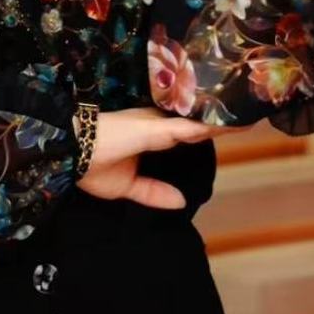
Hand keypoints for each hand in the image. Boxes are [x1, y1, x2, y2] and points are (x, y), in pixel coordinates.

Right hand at [75, 106, 247, 209]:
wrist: (66, 152)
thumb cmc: (89, 166)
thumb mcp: (125, 186)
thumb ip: (153, 191)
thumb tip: (181, 202)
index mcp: (150, 135)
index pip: (185, 130)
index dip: (206, 127)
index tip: (231, 125)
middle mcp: (155, 124)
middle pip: (195, 120)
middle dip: (219, 117)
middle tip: (246, 111)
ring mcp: (156, 123)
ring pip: (197, 120)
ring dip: (221, 119)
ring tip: (247, 111)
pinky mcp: (154, 128)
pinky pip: (189, 128)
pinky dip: (211, 127)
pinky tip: (231, 124)